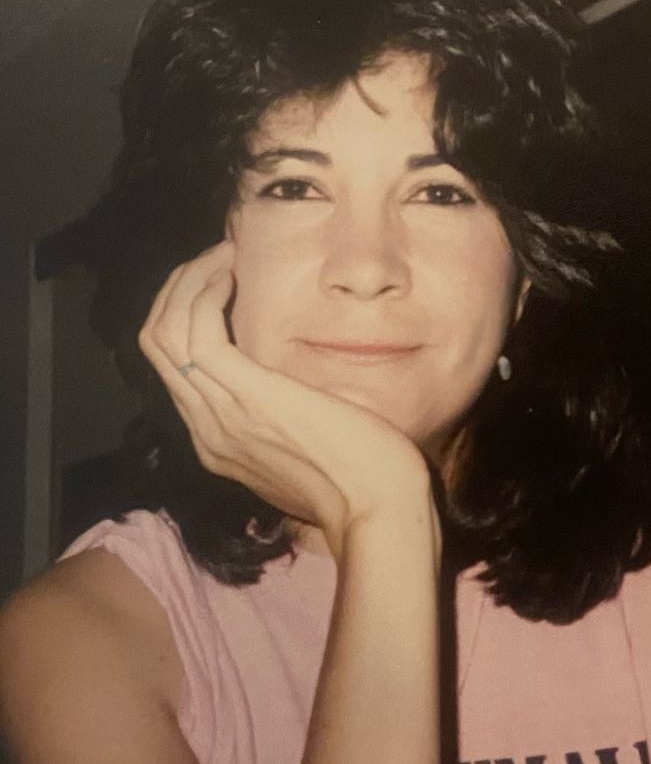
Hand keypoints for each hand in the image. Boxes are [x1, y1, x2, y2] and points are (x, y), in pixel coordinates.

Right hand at [138, 242, 431, 556]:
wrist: (378, 508)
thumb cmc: (363, 477)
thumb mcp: (309, 448)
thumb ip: (287, 420)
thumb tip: (297, 391)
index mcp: (218, 441)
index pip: (175, 368)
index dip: (188, 317)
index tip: (222, 284)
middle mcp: (206, 429)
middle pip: (158, 345)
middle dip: (179, 291)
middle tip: (216, 259)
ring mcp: (219, 414)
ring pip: (164, 332)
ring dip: (189, 282)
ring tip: (223, 255)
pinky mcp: (245, 395)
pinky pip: (197, 331)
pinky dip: (206, 292)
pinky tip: (233, 272)